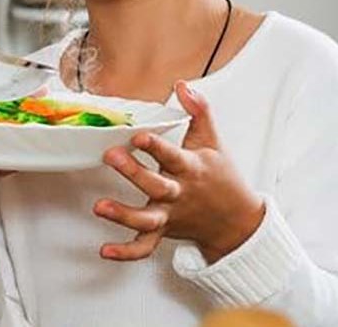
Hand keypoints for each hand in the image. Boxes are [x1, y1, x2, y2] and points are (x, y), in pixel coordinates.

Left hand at [95, 81, 264, 263]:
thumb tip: (183, 85)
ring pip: (147, 220)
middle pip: (156, 186)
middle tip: (111, 156)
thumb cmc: (221, 177)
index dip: (156, 147)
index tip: (138, 136)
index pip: (172, 156)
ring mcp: (170, 216)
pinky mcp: (163, 233)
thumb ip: (199, 111)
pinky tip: (104, 250)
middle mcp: (178, 194)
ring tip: (99, 207)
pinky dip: (126, 252)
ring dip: (123, 215)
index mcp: (190, 169)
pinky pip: (144, 247)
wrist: (238, 221)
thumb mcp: (213, 141)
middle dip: (134, 173)